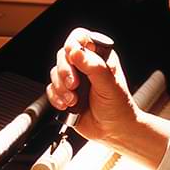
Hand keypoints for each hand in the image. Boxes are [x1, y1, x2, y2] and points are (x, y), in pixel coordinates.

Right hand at [47, 28, 138, 145]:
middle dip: (65, 72)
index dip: (72, 44)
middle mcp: (84, 66)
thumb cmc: (118, 107)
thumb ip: (94, 67)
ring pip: (54, 73)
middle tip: (75, 85)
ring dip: (61, 88)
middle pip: (62, 55)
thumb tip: (76, 52)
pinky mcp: (64, 94)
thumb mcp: (108, 84)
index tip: (73, 57)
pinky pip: (51, 90)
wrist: (113, 132)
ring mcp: (73, 80)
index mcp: (99, 57)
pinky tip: (68, 105)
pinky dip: (56, 98)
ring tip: (74, 100)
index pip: (80, 38)